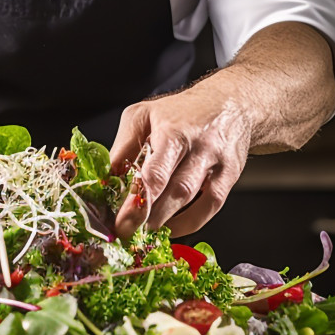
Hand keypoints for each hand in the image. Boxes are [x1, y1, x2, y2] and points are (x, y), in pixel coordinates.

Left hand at [110, 82, 252, 238]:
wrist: (228, 103)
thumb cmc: (178, 112)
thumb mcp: (142, 116)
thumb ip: (124, 147)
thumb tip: (105, 179)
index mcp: (172, 131)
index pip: (156, 173)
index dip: (137, 201)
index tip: (120, 221)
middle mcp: (198, 146)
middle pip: (176, 190)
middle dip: (149, 216)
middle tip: (127, 232)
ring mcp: (216, 162)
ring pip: (193, 200)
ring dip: (166, 221)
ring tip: (144, 231)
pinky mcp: (229, 176)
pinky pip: (211, 207)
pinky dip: (189, 223)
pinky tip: (171, 226)